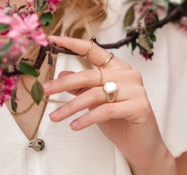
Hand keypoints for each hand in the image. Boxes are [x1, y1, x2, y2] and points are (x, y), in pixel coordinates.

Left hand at [43, 36, 175, 174]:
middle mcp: (128, 74)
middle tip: (44, 90)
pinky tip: (75, 126)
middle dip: (63, 84)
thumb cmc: (119, 121)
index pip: (93, 50)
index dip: (71, 43)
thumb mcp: (95, 102)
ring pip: (95, 94)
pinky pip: (106, 110)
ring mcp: (136, 89)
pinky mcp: (139, 106)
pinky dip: (87, 118)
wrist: (142, 146)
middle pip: (90, 75)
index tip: (51, 39)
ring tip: (55, 117)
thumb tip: (61, 74)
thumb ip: (81, 88)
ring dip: (71, 107)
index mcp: (118, 67)